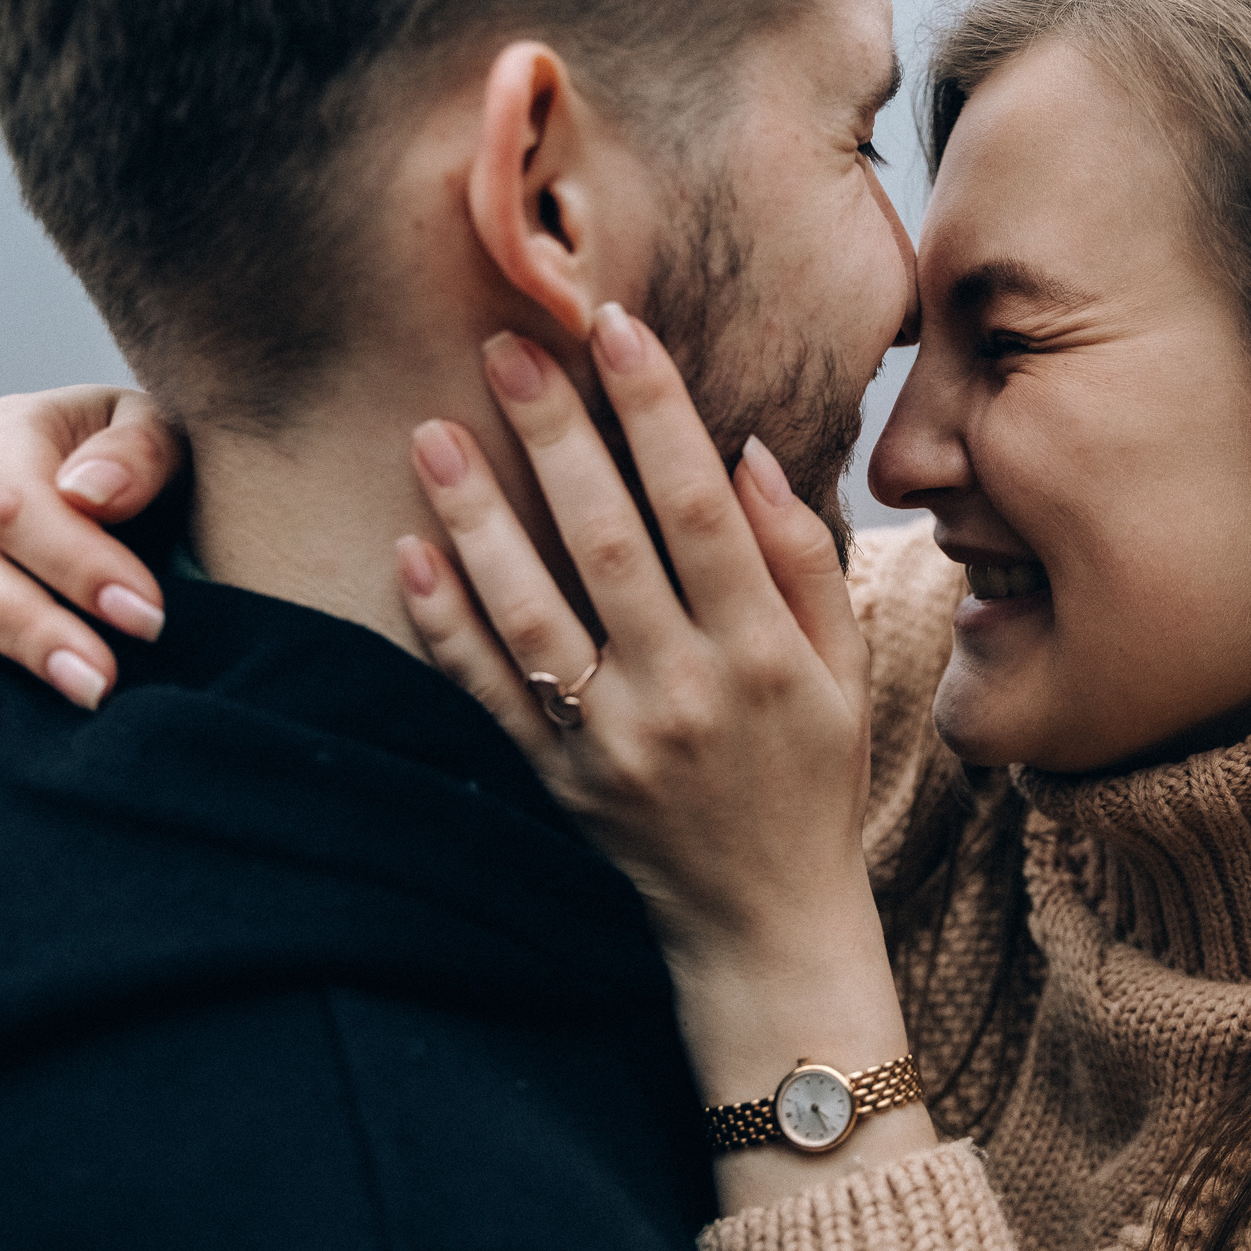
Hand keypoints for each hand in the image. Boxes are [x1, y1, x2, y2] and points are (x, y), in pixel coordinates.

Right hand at [0, 386, 185, 751]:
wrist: (146, 495)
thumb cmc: (154, 466)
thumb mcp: (169, 434)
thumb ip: (138, 452)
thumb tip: (87, 492)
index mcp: (3, 436)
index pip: (17, 502)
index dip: (77, 563)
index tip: (145, 618)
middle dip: (29, 632)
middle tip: (96, 686)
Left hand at [400, 306, 931, 1204]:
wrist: (768, 923)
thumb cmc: (814, 775)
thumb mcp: (843, 667)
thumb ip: (804, 558)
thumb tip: (747, 452)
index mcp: (762, 650)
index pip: (700, 508)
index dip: (656, 412)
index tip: (614, 326)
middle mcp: (685, 690)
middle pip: (608, 542)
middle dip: (555, 437)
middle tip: (504, 347)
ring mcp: (613, 739)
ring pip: (533, 613)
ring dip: (478, 519)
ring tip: (433, 431)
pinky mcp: (559, 778)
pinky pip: (491, 695)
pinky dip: (445, 627)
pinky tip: (408, 553)